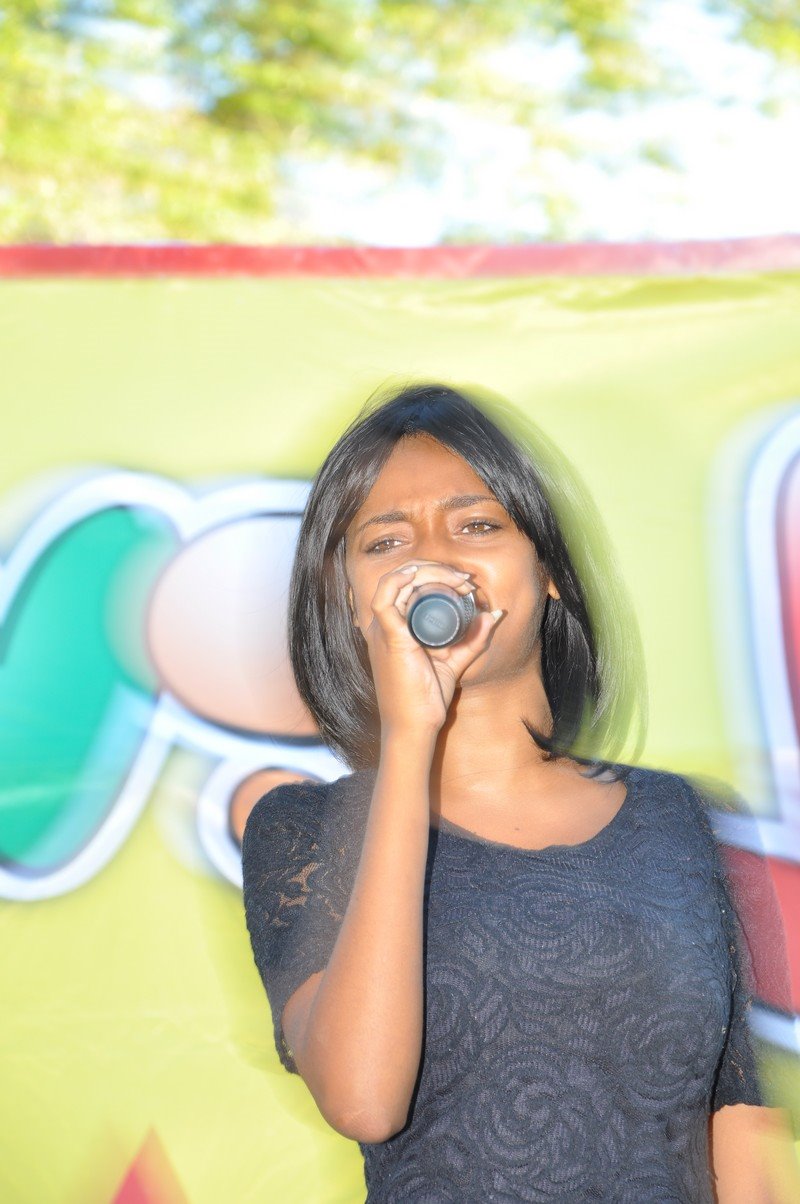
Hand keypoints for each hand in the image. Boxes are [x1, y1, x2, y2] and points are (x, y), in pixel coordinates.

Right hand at [361, 560, 503, 736]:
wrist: (414, 726)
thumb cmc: (425, 699)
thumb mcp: (454, 662)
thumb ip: (473, 640)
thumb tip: (494, 614)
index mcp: (393, 628)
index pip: (407, 586)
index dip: (435, 575)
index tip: (465, 584)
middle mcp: (383, 626)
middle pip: (402, 579)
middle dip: (434, 569)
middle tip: (464, 580)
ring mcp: (383, 631)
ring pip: (395, 582)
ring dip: (425, 571)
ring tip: (455, 578)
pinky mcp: (389, 638)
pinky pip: (385, 599)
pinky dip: (399, 581)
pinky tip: (418, 574)